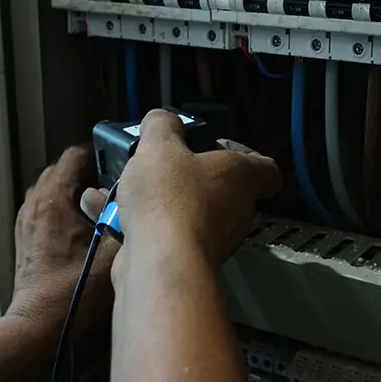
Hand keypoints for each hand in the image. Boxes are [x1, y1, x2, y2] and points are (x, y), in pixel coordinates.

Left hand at [8, 146, 118, 336]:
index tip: (119, 156)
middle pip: (63, 167)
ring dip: (78, 184)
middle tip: (117, 176)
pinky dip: (68, 201)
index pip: (74, 155)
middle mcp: (36, 205)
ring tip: (104, 195)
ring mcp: (29, 220)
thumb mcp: (114, 253)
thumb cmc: (72, 293)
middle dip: (90, 167)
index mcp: (54, 201)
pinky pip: (49, 203)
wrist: (39, 325)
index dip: (100, 150)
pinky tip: (88, 219)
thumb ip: (128, 219)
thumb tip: (140, 198)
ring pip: (54, 185)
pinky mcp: (29, 235)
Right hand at [116, 109, 281, 265]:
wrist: (160, 261)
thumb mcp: (160, 146)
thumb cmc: (171, 198)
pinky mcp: (191, 260)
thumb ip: (162, 126)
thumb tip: (162, 120)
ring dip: (166, 201)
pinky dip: (146, 224)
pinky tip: (113, 213)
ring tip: (131, 187)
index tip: (216, 147)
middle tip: (165, 166)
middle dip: (193, 176)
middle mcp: (238, 210)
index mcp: (242, 177)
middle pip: (224, 188)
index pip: (267, 169)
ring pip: (194, 212)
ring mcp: (218, 239)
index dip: (247, 155)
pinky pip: (170, 235)